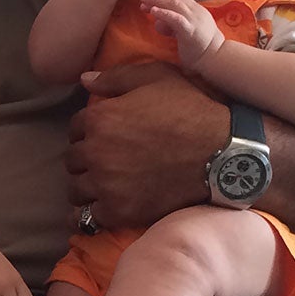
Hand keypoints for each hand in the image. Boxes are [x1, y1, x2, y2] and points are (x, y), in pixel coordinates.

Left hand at [67, 63, 227, 231]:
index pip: (75, 127)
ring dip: (86, 186)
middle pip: (73, 159)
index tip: (105, 136)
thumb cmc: (192, 109)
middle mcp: (96, 152)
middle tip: (107, 161)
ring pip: (76, 189)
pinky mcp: (119, 211)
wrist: (222, 152)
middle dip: (86, 158)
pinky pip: (87, 218)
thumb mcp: (156, 77)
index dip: (89, 130)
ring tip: (104, 185)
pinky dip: (90, 214)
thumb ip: (115, 78)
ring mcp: (105, 184)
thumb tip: (84, 80)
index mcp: (100, 118)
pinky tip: (102, 208)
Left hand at [141, 0, 224, 69]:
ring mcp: (194, 20)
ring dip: (158, 1)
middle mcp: (197, 12)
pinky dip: (164, 13)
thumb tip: (159, 23)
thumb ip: (174, 26)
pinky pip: (176, 18)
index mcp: (198, 11)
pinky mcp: (190, 30)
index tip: (150, 1)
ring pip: (175, 5)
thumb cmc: (200, 48)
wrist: (216, 58)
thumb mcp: (186, 32)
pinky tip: (154, 11)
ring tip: (144, 1)